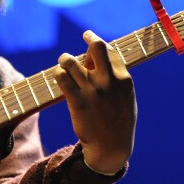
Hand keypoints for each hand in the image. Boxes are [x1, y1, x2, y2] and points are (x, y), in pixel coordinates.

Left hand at [55, 31, 136, 174]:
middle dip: (89, 38)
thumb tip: (99, 60)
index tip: (91, 37)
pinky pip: (61, 77)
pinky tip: (61, 78)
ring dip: (65, 59)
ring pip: (70, 61)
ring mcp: (92, 90)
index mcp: (124, 79)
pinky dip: (59, 74)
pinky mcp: (77, 101)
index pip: (110, 50)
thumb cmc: (118, 121)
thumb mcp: (125, 97)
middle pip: (96, 46)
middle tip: (84, 36)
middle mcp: (108, 81)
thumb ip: (116, 78)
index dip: (99, 42)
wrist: (112, 146)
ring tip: (65, 64)